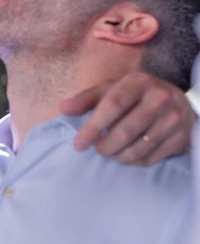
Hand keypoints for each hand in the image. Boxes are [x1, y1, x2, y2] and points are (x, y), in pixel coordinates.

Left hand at [60, 72, 194, 164]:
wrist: (178, 101)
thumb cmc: (134, 95)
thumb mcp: (110, 90)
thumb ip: (86, 99)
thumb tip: (62, 108)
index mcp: (138, 82)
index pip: (112, 106)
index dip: (92, 128)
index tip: (78, 144)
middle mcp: (159, 98)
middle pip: (125, 131)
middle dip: (105, 146)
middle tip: (97, 149)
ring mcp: (174, 119)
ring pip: (138, 148)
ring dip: (118, 155)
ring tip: (110, 152)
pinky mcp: (181, 138)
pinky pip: (151, 158)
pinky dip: (133, 161)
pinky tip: (127, 155)